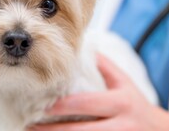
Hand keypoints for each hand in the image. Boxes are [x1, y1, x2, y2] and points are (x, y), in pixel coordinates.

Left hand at [29, 53, 157, 130]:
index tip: (43, 106)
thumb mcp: (125, 83)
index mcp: (120, 103)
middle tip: (31, 126)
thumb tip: (82, 46)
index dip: (63, 106)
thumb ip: (105, 66)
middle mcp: (120, 125)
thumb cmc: (137, 104)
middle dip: (53, 130)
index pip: (86, 104)